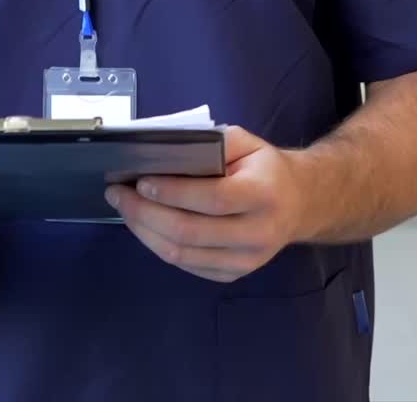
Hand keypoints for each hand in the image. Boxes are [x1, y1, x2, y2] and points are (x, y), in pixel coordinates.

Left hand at [105, 126, 304, 282]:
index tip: (140, 181)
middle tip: (117, 193)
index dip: (172, 192)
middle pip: (190, 231)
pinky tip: (143, 225)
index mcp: (262, 194)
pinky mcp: (233, 275)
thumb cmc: (264, 166)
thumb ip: (210, 143)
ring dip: (145, 231)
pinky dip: (158, 245)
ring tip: (123, 208)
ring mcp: (246, 261)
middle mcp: (257, 233)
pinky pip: (187, 265)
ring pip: (183, 254)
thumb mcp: (245, 142)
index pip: (211, 198)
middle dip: (145, 213)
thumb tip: (162, 151)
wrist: (298, 203)